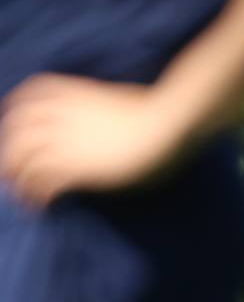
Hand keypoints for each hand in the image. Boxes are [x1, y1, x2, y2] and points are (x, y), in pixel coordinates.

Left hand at [0, 74, 187, 207]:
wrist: (169, 123)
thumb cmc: (161, 111)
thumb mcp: (129, 98)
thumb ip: (111, 104)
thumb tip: (119, 108)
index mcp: (76, 95)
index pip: (31, 95)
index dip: (16, 110)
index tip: (13, 122)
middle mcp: (62, 116)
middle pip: (17, 132)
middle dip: (10, 153)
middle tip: (12, 173)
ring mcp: (66, 142)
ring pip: (21, 159)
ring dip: (18, 180)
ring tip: (23, 197)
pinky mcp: (76, 167)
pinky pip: (43, 183)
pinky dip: (38, 196)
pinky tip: (44, 207)